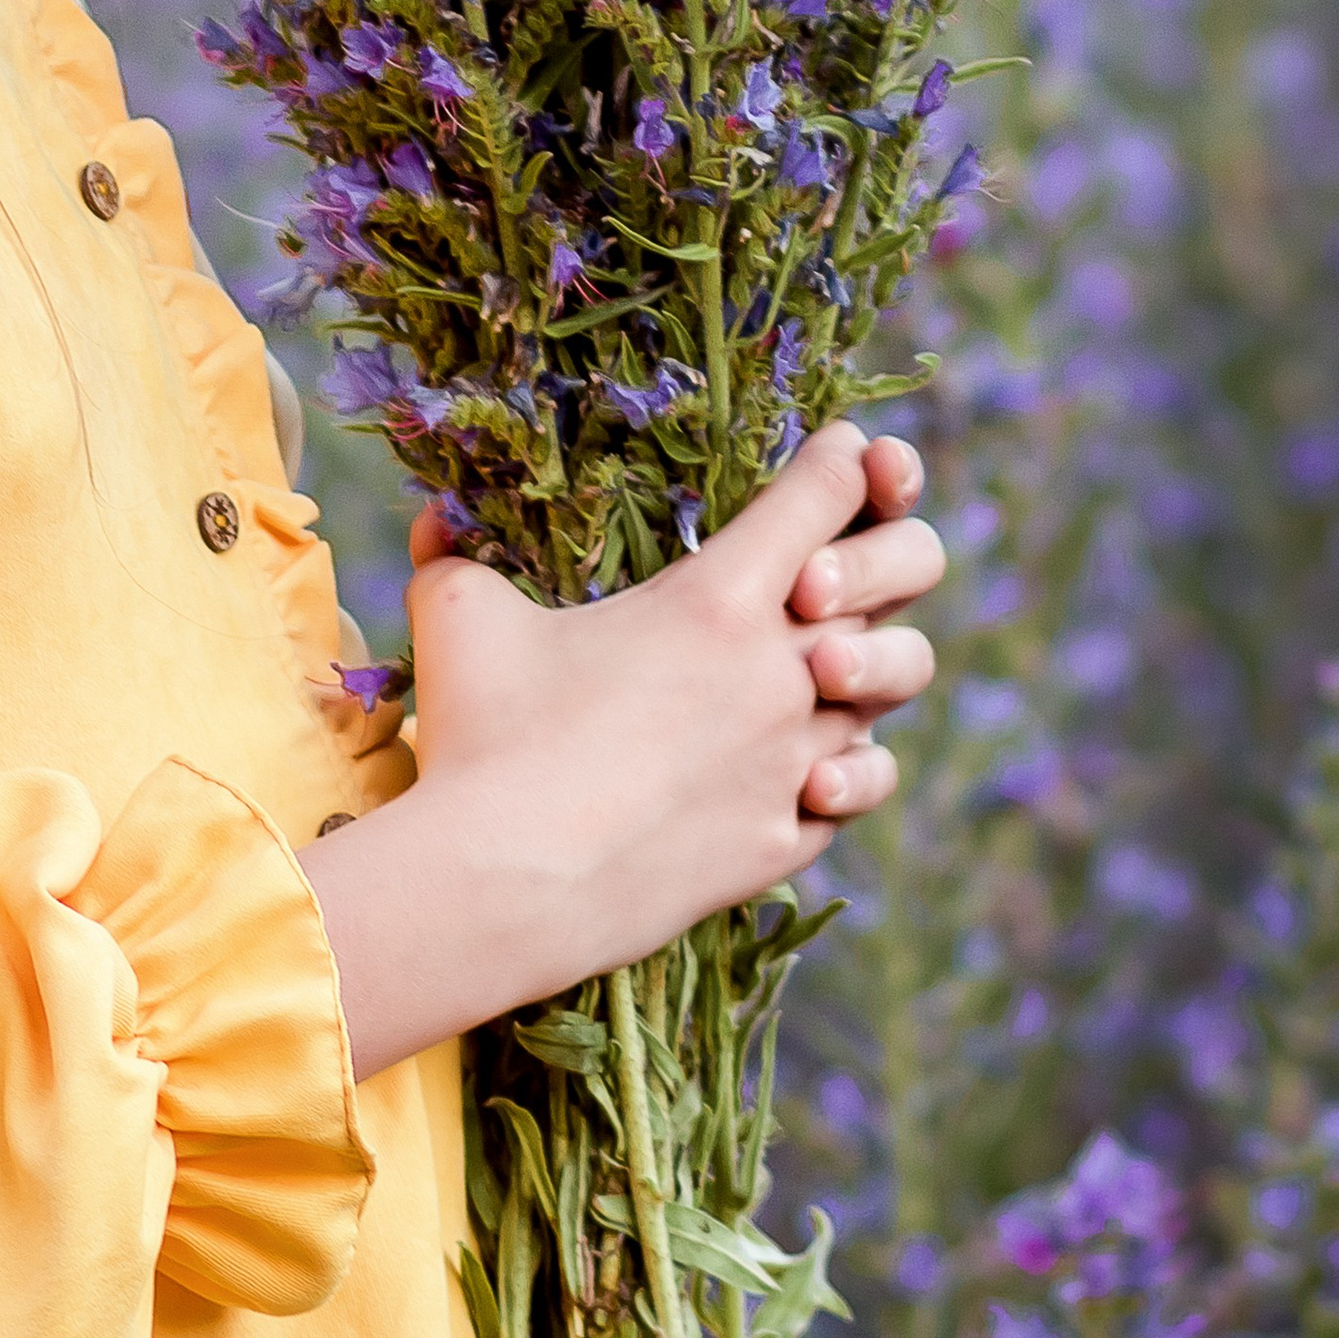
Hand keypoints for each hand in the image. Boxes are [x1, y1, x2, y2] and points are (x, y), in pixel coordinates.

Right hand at [299, 420, 943, 1081]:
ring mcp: (793, 760)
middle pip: (901, 574)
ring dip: (869, 666)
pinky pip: (855, 789)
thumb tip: (436, 516)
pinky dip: (844, 772)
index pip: (825, 492)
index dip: (841, 459)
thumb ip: (458, 550)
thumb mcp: (461, 614)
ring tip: (824, 668)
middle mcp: (781, 669)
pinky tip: (811, 770)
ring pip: (892, 688)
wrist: (502, 884)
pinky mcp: (782, 838)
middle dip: (885, 550)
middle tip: (829, 569)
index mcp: (718, 596)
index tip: (843, 453)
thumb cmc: (481, 734)